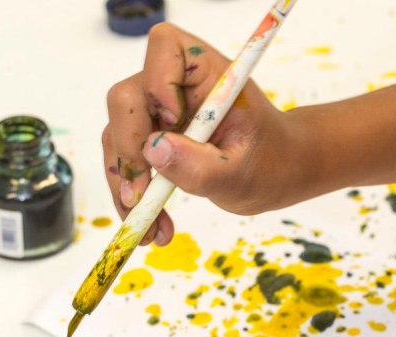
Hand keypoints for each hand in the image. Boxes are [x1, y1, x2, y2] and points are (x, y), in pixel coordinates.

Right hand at [103, 23, 320, 245]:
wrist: (277, 174)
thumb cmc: (272, 161)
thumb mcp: (243, 173)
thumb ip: (201, 165)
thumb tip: (153, 151)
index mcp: (209, 74)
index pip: (166, 48)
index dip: (159, 82)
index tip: (174, 121)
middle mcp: (177, 86)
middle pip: (127, 99)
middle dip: (129, 149)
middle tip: (143, 196)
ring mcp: (158, 113)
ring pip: (118, 137)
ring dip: (126, 186)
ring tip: (150, 229)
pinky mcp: (150, 140)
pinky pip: (125, 162)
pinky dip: (132, 197)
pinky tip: (152, 227)